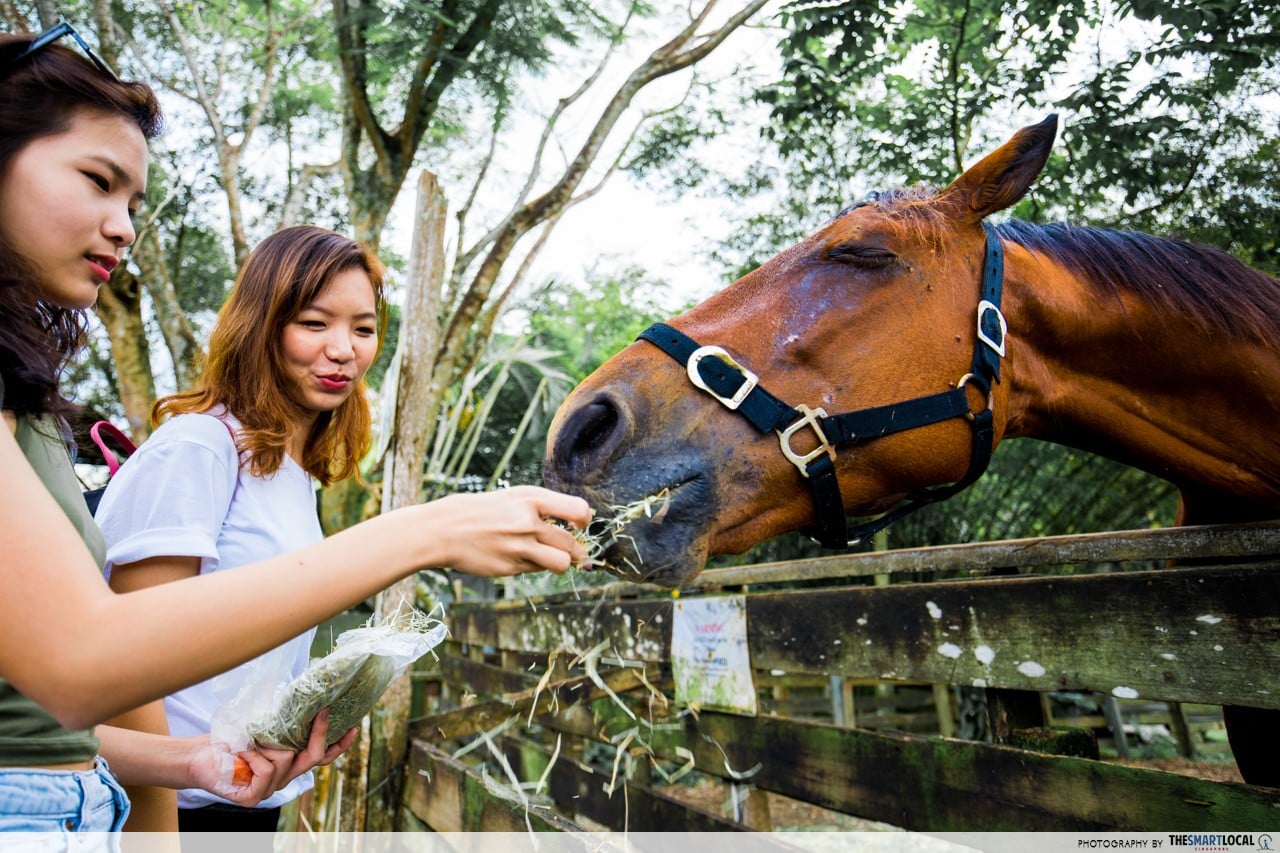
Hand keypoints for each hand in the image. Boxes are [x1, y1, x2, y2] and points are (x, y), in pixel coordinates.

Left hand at [191, 709, 357, 806]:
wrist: (196, 757)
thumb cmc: (227, 741)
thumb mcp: (260, 729)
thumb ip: (282, 726)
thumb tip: (304, 702)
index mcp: (289, 764)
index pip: (321, 756)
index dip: (339, 744)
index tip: (353, 725)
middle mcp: (284, 779)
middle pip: (315, 758)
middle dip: (321, 732)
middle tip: (322, 710)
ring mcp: (270, 790)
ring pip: (285, 758)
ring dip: (264, 744)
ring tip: (245, 742)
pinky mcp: (255, 798)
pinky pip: (267, 769)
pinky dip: (252, 756)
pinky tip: (239, 756)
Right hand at [427, 485, 591, 576]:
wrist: (442, 530)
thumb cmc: (480, 511)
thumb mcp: (512, 498)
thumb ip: (542, 508)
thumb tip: (578, 520)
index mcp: (530, 498)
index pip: (578, 509)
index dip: (585, 520)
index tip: (580, 525)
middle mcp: (527, 522)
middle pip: (571, 542)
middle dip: (576, 550)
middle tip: (571, 551)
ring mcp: (518, 546)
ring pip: (561, 562)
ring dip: (562, 563)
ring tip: (554, 559)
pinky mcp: (509, 567)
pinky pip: (536, 570)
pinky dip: (534, 565)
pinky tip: (518, 556)